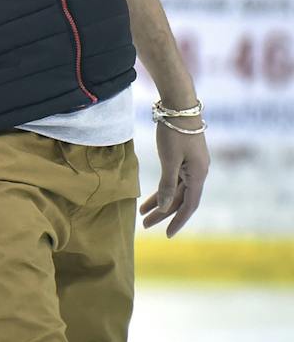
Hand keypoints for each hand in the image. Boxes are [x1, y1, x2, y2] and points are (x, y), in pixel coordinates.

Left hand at [140, 118, 209, 237]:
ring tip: (142, 214)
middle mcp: (198, 173)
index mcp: (198, 175)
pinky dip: (162, 188)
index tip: (167, 235)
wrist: (179, 107)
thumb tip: (165, 208)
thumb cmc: (175, 132)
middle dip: (163, 214)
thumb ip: (167, 184)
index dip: (178, 221)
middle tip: (145, 226)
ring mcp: (192, 165)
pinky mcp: (184, 158)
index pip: (189, 205)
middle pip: (180, 199)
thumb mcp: (169, 160)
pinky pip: (173, 179)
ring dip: (160, 202)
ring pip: (175, 190)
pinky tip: (150, 197)